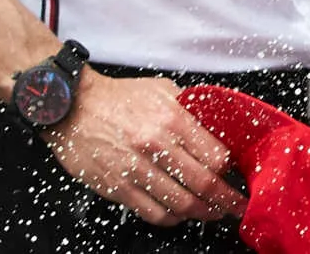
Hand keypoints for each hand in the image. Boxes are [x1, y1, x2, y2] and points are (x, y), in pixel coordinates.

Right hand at [41, 71, 246, 226]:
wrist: (73, 108)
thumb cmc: (118, 98)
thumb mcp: (163, 91)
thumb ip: (191, 110)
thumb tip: (216, 131)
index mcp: (172, 119)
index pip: (216, 155)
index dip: (230, 170)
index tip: (235, 175)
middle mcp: (156, 145)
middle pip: (204, 184)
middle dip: (226, 200)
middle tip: (236, 205)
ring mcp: (135, 170)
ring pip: (181, 203)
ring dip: (203, 213)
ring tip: (213, 213)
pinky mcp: (118, 188)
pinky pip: (153, 213)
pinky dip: (172, 218)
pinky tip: (180, 214)